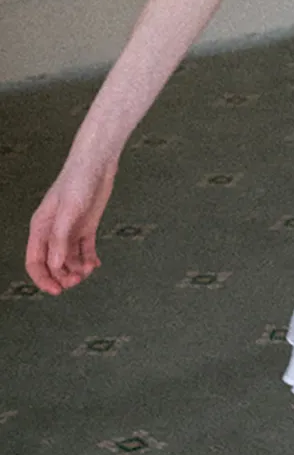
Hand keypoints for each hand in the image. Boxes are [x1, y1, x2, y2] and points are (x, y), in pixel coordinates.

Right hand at [25, 155, 117, 295]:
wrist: (97, 163)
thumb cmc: (78, 181)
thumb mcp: (68, 211)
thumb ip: (61, 238)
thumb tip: (56, 264)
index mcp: (41, 228)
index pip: (35, 261)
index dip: (43, 279)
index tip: (57, 290)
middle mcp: (53, 232)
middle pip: (53, 263)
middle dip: (63, 276)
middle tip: (77, 280)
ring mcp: (70, 230)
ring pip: (69, 259)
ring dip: (77, 269)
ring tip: (89, 269)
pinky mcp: (86, 227)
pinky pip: (85, 250)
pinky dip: (89, 259)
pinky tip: (95, 264)